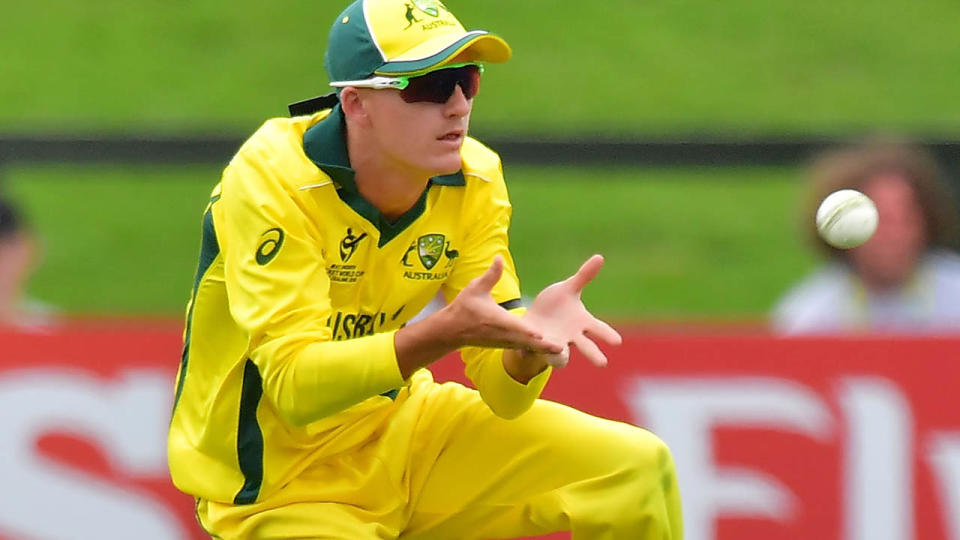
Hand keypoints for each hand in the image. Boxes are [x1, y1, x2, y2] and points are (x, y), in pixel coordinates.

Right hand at [440, 256, 563, 353]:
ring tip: (562, 351)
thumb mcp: (475, 288)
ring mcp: (504, 341)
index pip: (515, 326)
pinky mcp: (505, 344)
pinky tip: (549, 350)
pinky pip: (523, 347)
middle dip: (543, 345)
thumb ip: (490, 275)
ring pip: (526, 346)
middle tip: (562, 348)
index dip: (528, 331)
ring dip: (542, 349)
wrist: (453, 329)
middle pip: (526, 341)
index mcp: (497, 320)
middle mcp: (503, 333)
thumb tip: (499, 257)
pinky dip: (535, 349)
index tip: (541, 335)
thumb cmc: (464, 307)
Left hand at [522, 254, 621, 367]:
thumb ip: (584, 276)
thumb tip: (600, 257)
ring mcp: (556, 344)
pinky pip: (540, 351)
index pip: (598, 329)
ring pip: (562, 355)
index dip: (607, 335)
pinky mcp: (539, 346)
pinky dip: (540, 349)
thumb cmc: (556, 303)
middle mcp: (572, 337)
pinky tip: (537, 346)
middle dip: (593, 354)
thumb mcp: (569, 288)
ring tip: (561, 352)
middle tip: (603, 363)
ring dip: (561, 355)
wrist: (535, 316)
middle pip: (586, 347)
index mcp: (582, 322)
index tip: (617, 341)